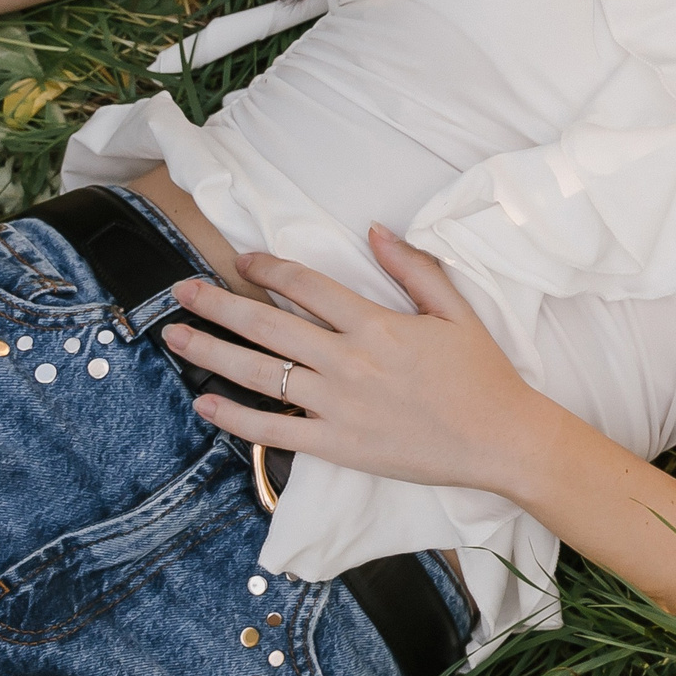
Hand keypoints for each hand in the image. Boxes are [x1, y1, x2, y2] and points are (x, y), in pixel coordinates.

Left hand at [163, 226, 551, 496]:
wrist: (500, 439)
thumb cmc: (482, 374)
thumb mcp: (457, 311)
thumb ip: (414, 269)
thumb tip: (375, 230)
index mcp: (378, 325)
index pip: (308, 286)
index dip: (270, 268)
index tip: (242, 259)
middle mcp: (350, 362)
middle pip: (269, 325)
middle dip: (219, 304)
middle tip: (181, 290)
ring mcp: (338, 405)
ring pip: (260, 373)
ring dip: (211, 352)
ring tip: (175, 337)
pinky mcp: (336, 445)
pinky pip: (273, 431)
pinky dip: (235, 419)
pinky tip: (205, 404)